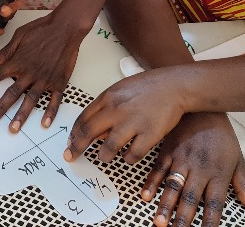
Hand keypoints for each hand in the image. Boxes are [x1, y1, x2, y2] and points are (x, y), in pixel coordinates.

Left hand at [0, 7, 79, 131]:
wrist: (66, 28)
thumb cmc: (42, 29)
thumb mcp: (20, 35)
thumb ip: (6, 52)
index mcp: (18, 62)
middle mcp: (30, 73)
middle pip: (12, 93)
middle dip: (0, 109)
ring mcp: (45, 79)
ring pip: (31, 101)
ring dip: (21, 116)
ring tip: (13, 128)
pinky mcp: (59, 82)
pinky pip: (54, 100)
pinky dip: (50, 112)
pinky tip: (44, 124)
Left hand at [66, 68, 186, 164]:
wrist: (175, 85)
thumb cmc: (147, 88)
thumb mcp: (120, 90)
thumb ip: (105, 107)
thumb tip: (94, 131)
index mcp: (108, 97)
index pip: (83, 118)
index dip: (74, 134)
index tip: (69, 144)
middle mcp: (117, 110)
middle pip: (89, 133)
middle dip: (77, 148)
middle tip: (71, 157)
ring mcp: (133, 123)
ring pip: (108, 148)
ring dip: (103, 156)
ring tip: (104, 156)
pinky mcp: (150, 134)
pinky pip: (133, 155)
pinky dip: (128, 158)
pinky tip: (129, 155)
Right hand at [140, 112, 244, 226]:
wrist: (204, 107)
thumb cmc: (222, 136)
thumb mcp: (237, 160)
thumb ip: (244, 187)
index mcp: (218, 173)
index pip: (214, 204)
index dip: (210, 222)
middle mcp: (199, 169)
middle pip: (190, 198)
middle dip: (183, 219)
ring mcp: (182, 159)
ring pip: (172, 186)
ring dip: (165, 205)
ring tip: (160, 222)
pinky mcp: (168, 150)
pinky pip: (158, 169)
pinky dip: (151, 183)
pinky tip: (145, 196)